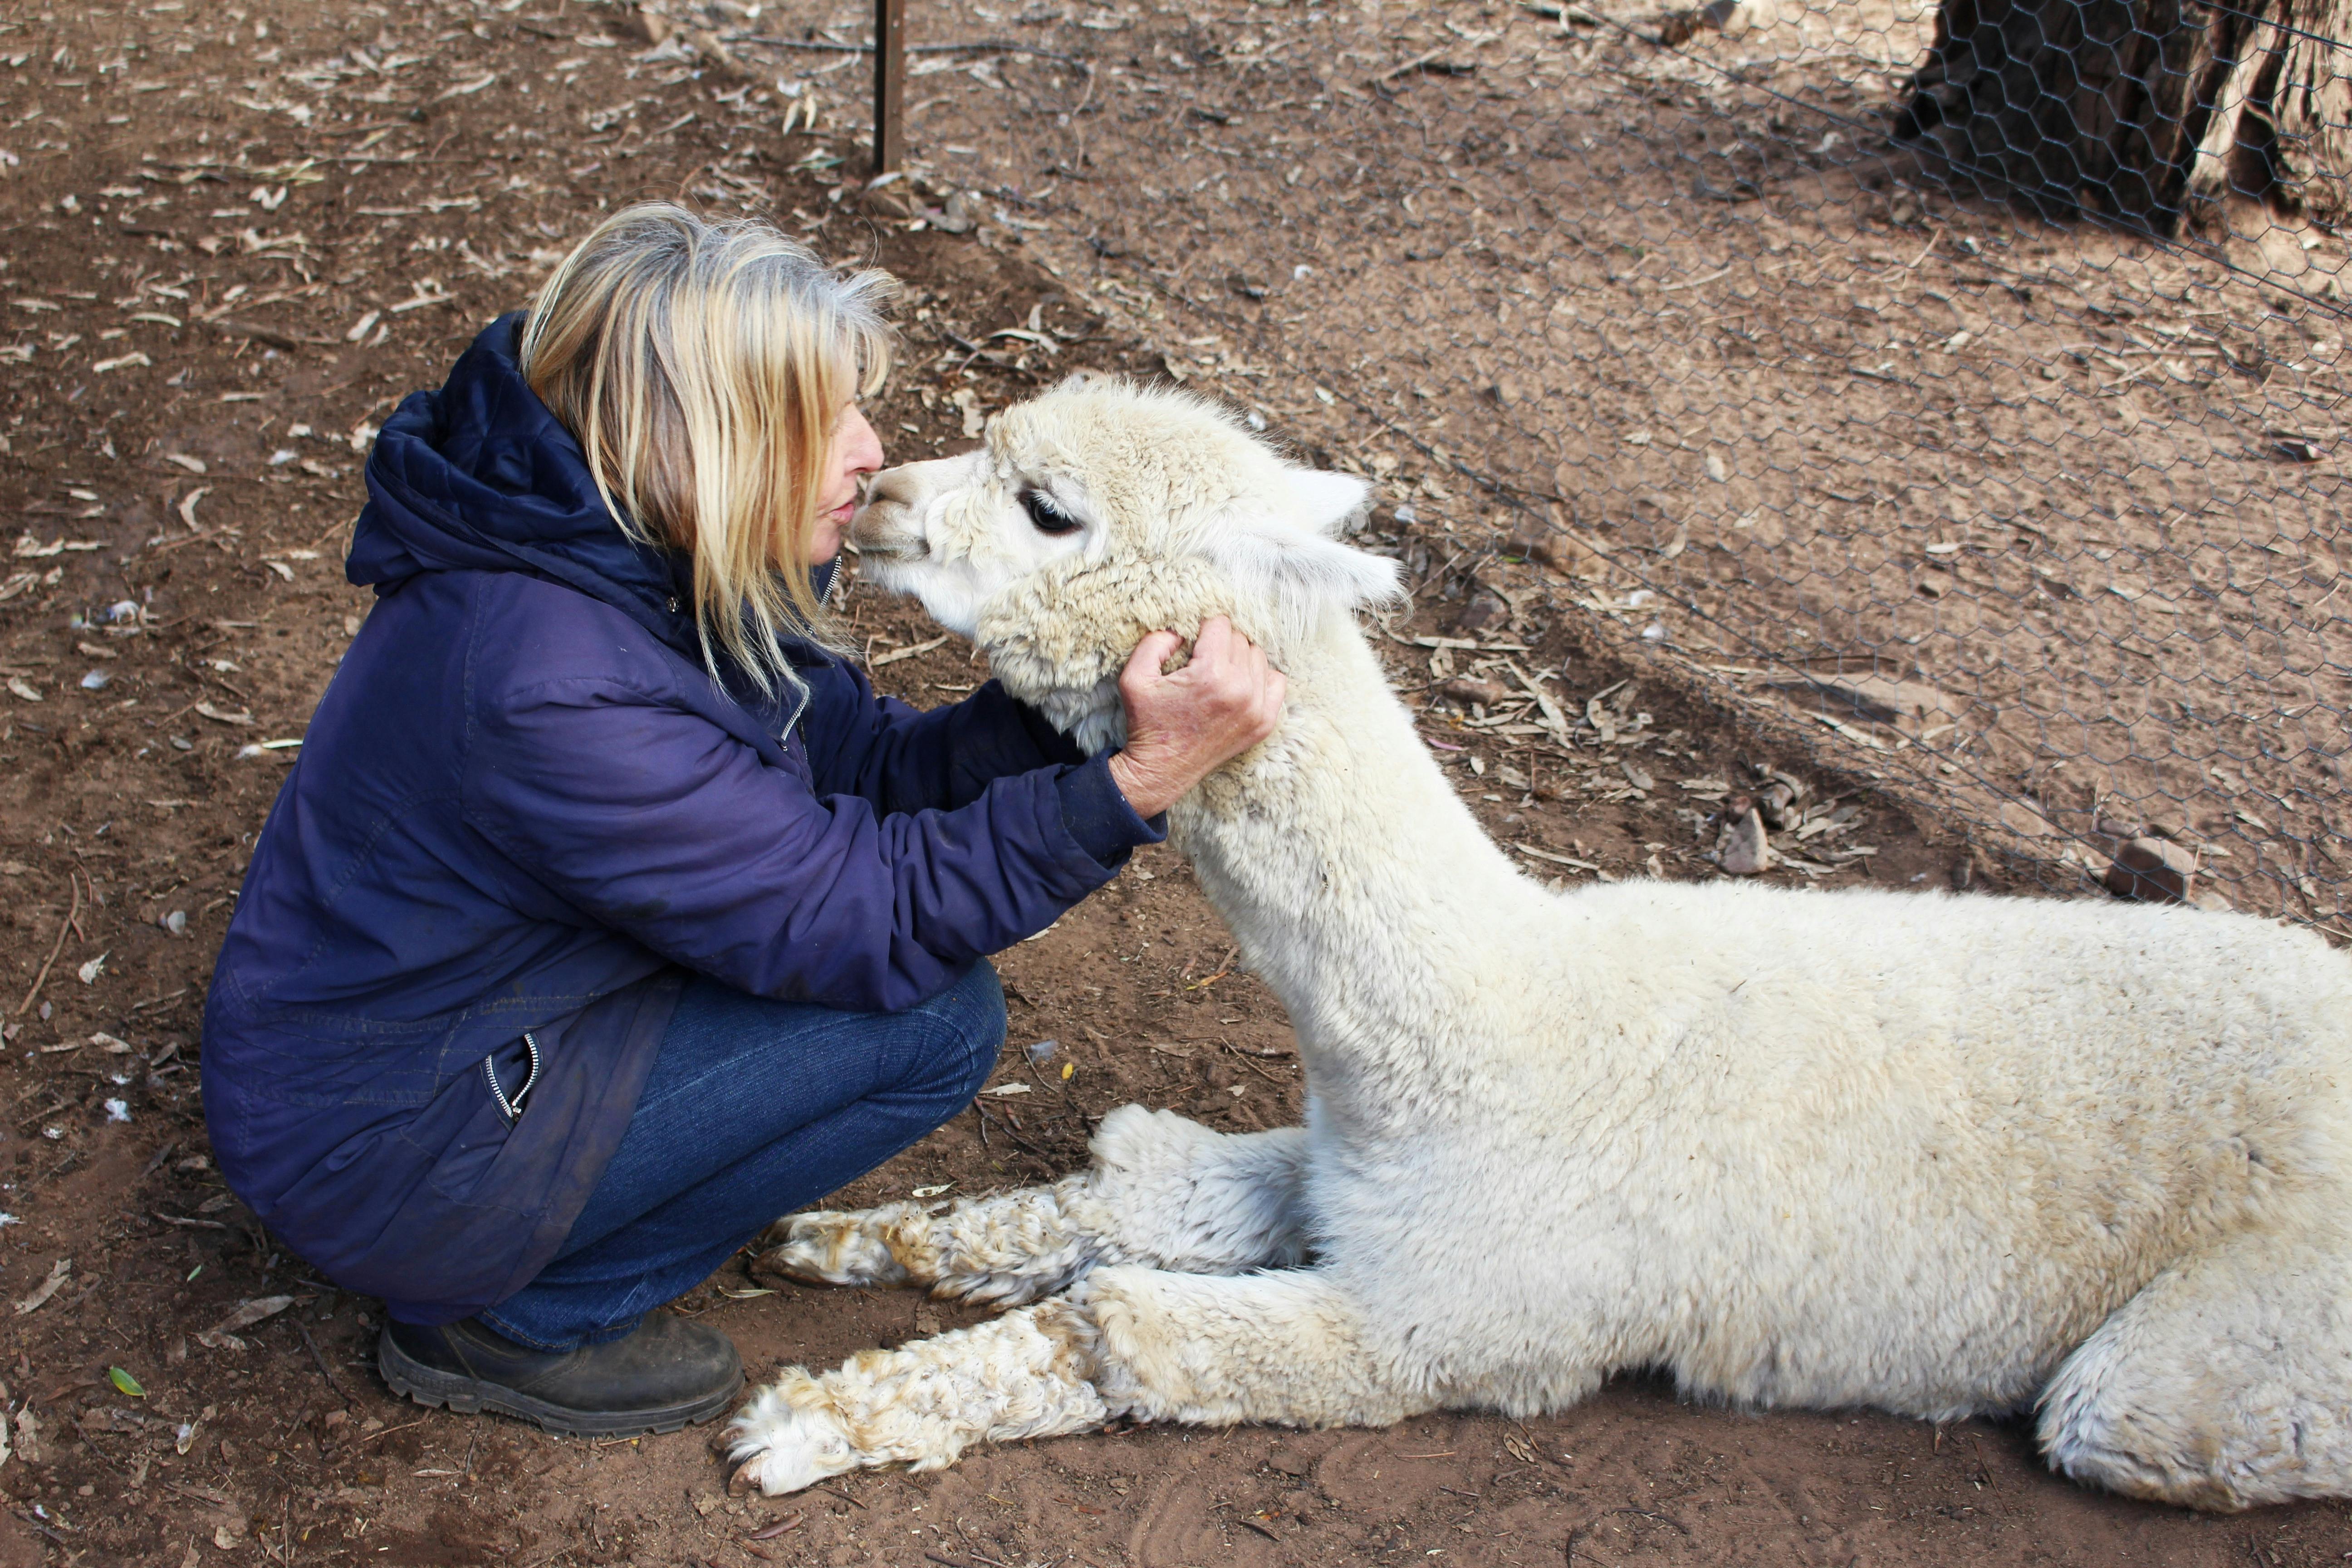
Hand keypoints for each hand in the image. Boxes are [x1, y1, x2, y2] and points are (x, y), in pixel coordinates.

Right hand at [1106, 617, 1285, 817]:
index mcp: (1210, 674)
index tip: (1192, 644)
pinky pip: (1276, 681)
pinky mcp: (1264, 723)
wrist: (1161, 771)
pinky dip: (1260, 677)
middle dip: (1220, 644)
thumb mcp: (1134, 677)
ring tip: (1217, 674)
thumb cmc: (1146, 723)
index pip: (1221, 625)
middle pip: (1240, 640)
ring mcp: (1256, 708)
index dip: (1203, 629)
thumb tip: (1182, 630)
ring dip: (1239, 659)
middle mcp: (1239, 689)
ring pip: (1258, 657)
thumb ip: (1155, 642)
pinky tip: (1238, 685)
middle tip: (1201, 662)